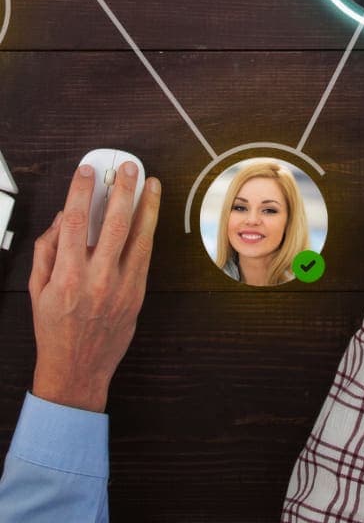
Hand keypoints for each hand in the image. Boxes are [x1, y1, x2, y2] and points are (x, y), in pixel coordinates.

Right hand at [30, 161, 160, 411]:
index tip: (86, 171)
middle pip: (113, 222)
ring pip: (139, 236)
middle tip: (127, 168)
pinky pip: (145, 255)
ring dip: (147, 205)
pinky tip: (151, 214)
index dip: (80, 191)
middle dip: (121, 189)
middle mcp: (97, 279)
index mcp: (67, 277)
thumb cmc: (55, 331)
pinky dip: (149, 231)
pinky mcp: (138, 294)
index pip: (73, 222)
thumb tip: (60, 219)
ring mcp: (121, 287)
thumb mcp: (37, 291)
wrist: (77, 370)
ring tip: (151, 183)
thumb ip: (46, 251)